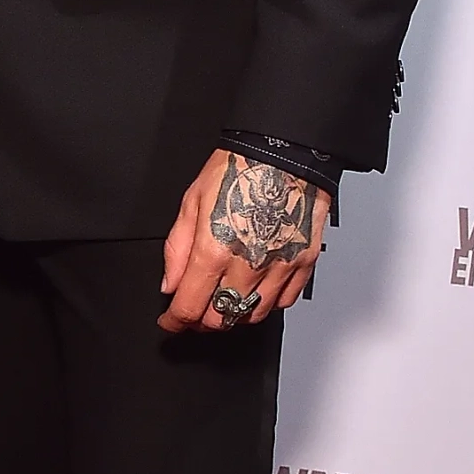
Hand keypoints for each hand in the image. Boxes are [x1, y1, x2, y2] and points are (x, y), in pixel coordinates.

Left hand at [159, 149, 328, 333]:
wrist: (284, 152)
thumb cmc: (238, 169)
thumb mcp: (191, 203)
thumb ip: (177, 249)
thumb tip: (170, 284)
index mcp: (215, 249)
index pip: (190, 306)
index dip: (175, 321)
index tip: (171, 321)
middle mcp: (249, 263)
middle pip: (221, 319)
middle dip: (201, 321)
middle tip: (193, 311)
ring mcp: (279, 266)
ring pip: (253, 315)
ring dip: (233, 315)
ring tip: (222, 300)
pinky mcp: (303, 262)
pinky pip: (283, 301)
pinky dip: (265, 303)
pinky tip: (253, 291)